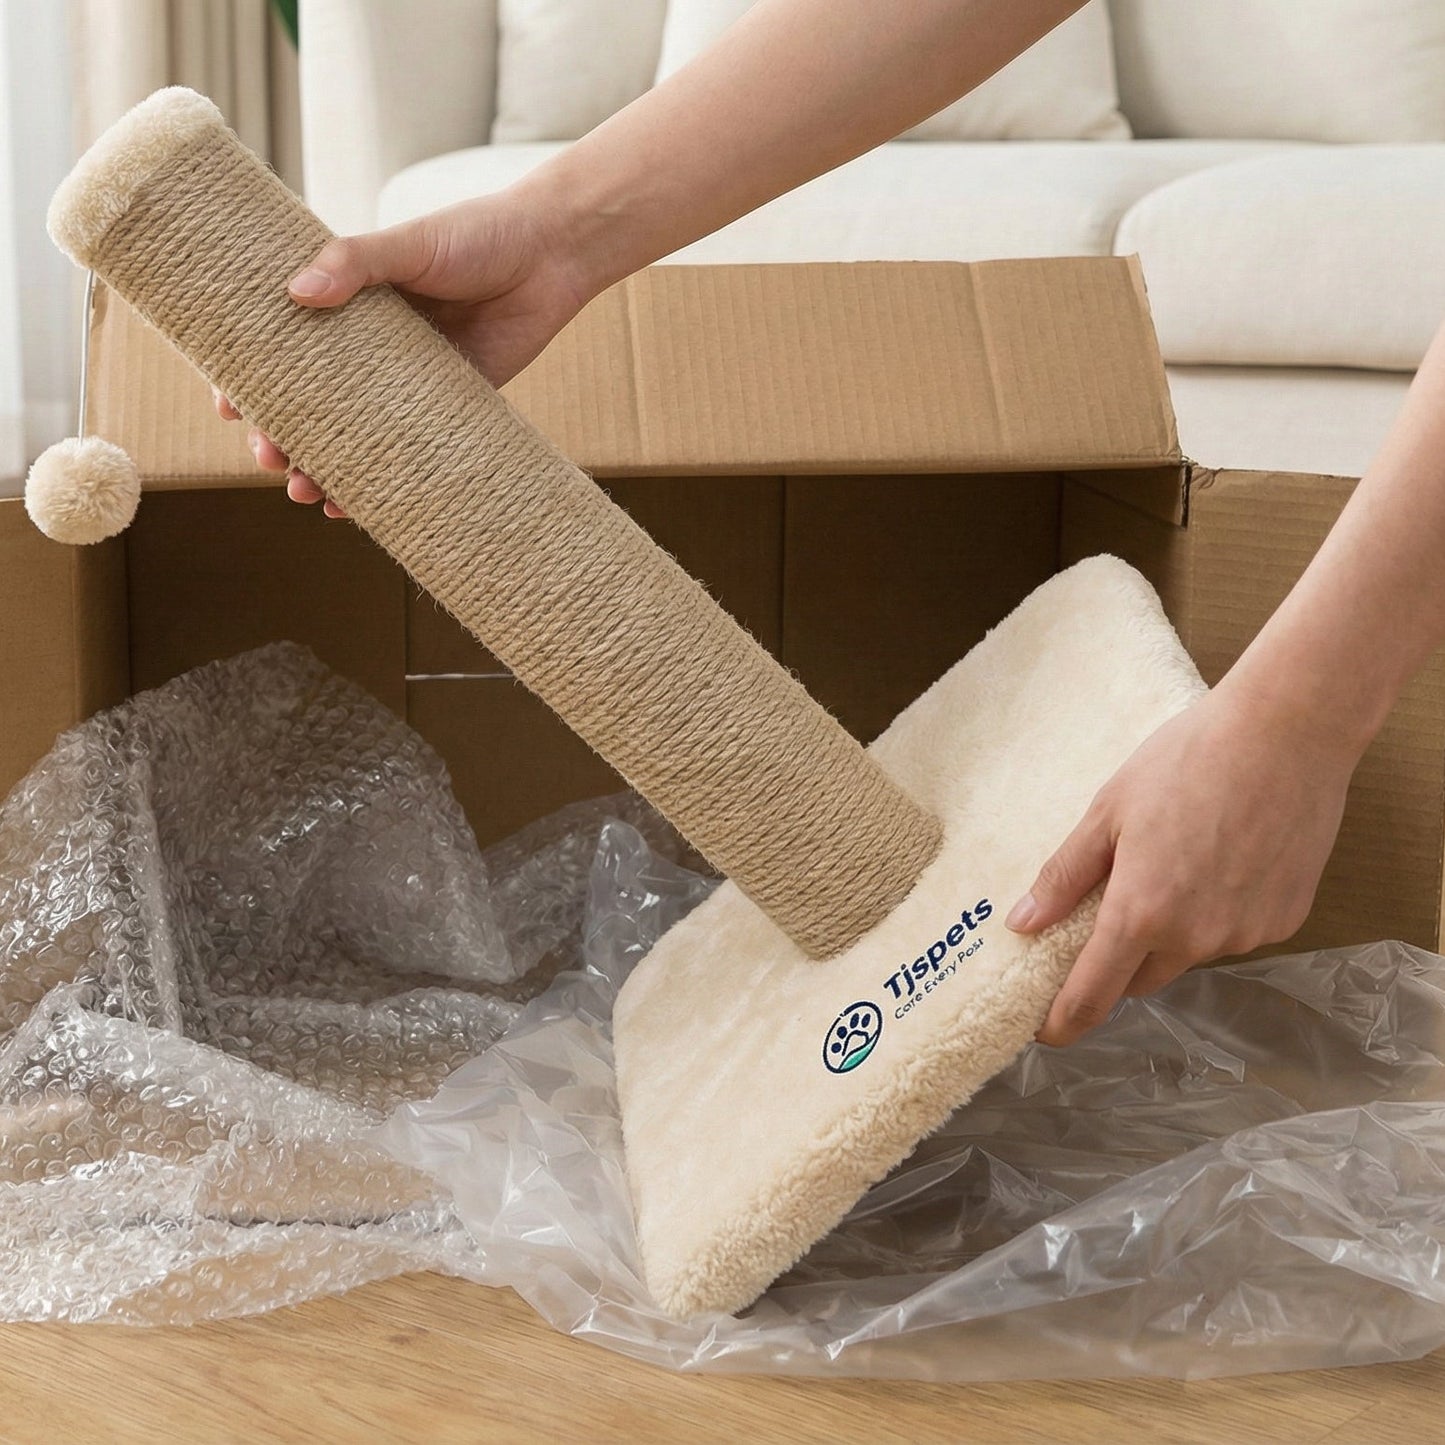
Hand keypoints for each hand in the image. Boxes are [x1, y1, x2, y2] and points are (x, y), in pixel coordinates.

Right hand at [214, 186, 591, 516]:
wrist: (553, 255)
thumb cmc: (477, 235)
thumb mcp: (409, 242)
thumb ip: (355, 263)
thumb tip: (298, 294)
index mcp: (349, 305)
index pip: (285, 347)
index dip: (252, 379)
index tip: (230, 407)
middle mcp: (373, 350)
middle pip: (314, 403)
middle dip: (285, 437)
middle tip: (271, 459)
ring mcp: (410, 383)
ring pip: (357, 436)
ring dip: (329, 469)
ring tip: (309, 494)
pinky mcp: (454, 406)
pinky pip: (413, 452)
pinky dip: (388, 481)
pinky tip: (362, 506)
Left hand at [1006, 680, 1359, 1045]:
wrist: (1286, 734)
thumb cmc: (1188, 761)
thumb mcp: (1107, 812)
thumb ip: (1064, 876)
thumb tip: (1022, 923)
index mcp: (1140, 914)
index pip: (1092, 995)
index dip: (1064, 1021)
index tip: (1046, 1033)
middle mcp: (1195, 938)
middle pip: (1141, 977)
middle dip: (1118, 961)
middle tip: (1106, 916)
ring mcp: (1246, 933)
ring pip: (1190, 953)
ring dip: (1171, 931)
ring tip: (1174, 864)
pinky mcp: (1286, 920)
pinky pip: (1235, 932)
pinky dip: (1217, 912)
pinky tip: (1220, 860)